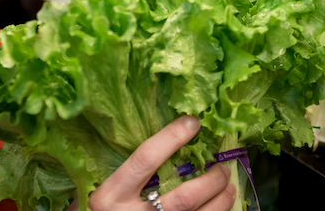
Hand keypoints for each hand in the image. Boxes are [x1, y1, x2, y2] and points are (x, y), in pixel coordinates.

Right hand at [82, 116, 236, 210]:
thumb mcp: (96, 188)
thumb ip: (121, 169)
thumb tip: (161, 139)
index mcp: (109, 196)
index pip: (146, 159)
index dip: (172, 138)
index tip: (194, 122)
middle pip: (183, 196)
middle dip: (210, 178)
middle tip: (221, 164)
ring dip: (220, 199)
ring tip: (228, 184)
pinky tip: (222, 205)